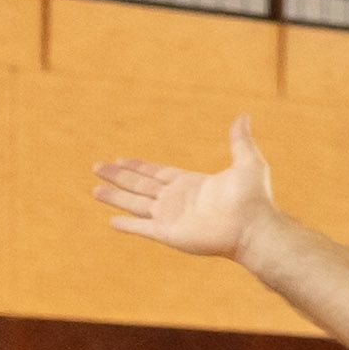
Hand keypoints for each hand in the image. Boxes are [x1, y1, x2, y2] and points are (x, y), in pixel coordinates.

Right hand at [93, 116, 276, 259]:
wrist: (254, 227)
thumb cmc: (254, 198)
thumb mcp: (248, 163)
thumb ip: (240, 141)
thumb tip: (244, 116)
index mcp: (192, 184)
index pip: (157, 173)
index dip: (138, 166)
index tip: (121, 159)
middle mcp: (178, 200)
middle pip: (140, 185)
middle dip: (119, 176)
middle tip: (97, 167)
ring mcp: (171, 217)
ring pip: (135, 203)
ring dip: (115, 197)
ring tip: (94, 190)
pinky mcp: (169, 233)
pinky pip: (142, 227)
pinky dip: (127, 224)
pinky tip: (112, 221)